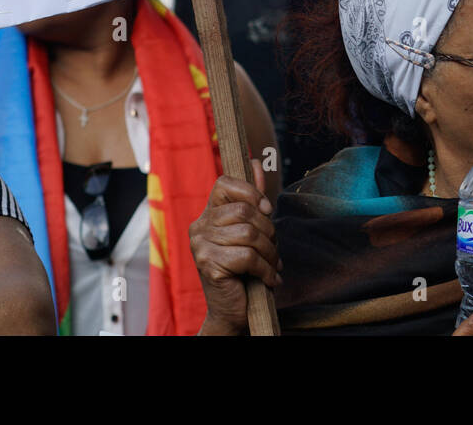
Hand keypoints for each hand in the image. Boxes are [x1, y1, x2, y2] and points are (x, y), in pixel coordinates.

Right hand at [189, 170, 281, 335]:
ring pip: (249, 234)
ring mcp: (200, 246)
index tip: (266, 210)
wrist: (232, 311)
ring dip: (270, 253)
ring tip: (273, 265)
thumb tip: (257, 161)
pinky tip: (270, 279)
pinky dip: (266, 270)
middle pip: (244, 211)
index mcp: (207, 215)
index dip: (250, 192)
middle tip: (274, 250)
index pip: (224, 184)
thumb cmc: (243, 271)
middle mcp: (198, 227)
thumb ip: (253, 199)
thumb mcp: (251, 232)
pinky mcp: (208, 264)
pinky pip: (247, 256)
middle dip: (269, 231)